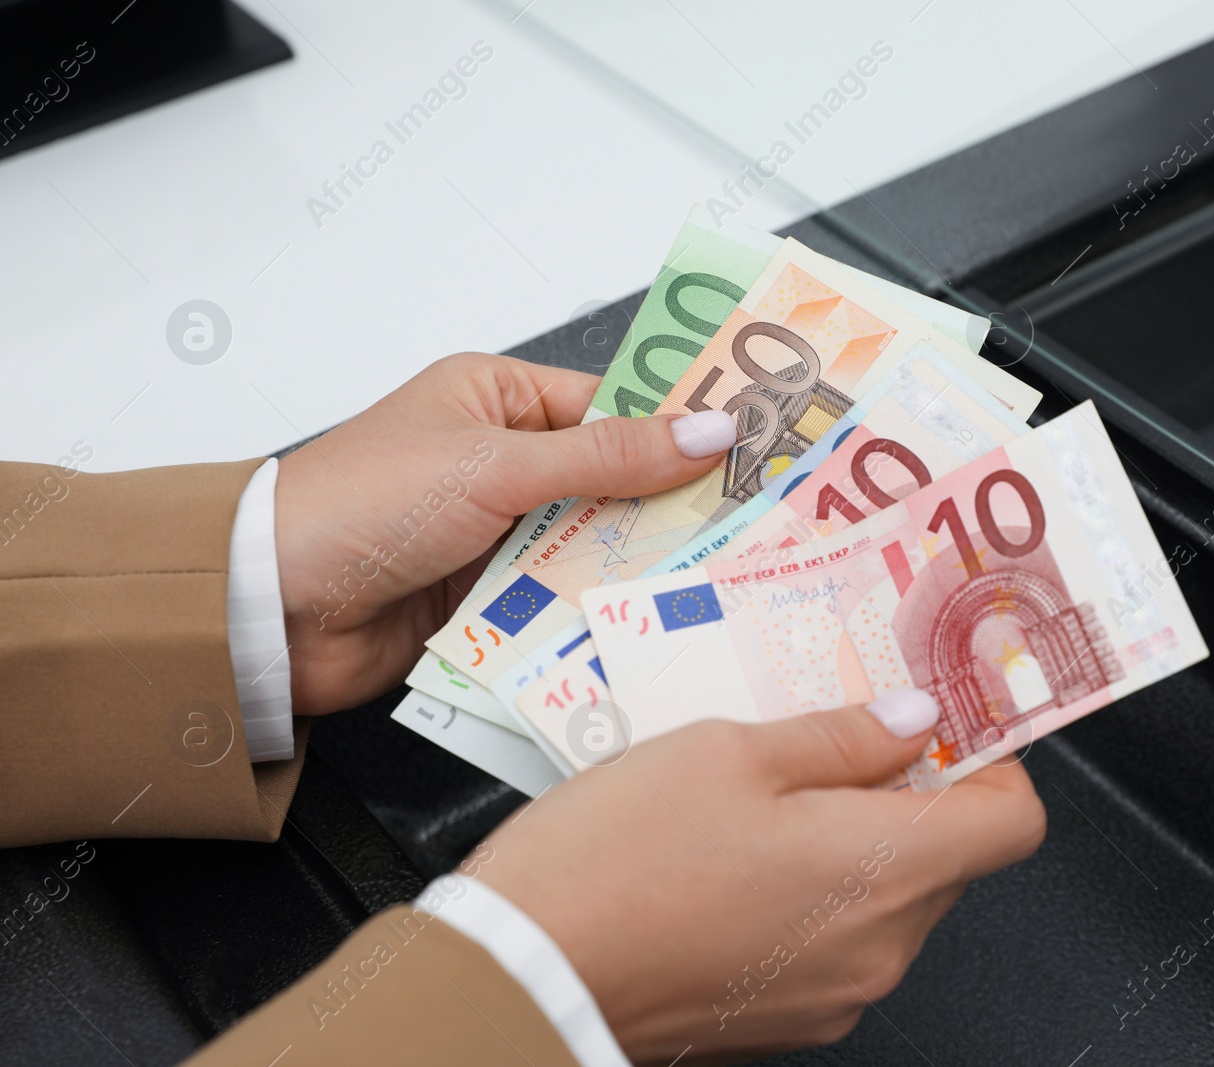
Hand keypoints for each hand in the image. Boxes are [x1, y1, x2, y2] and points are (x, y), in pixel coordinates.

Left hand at [274, 353, 736, 713]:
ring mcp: (494, 531)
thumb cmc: (360, 504)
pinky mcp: (486, 594)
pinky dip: (592, 606)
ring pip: (590, 543)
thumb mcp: (495, 465)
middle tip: (749, 523)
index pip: (610, 407)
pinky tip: (646, 616)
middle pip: (610, 480)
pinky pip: (559, 596)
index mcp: (494, 398)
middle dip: (666, 505)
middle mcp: (498, 460)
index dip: (676, 430)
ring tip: (713, 574)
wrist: (269, 608)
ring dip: (630, 562)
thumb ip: (607, 456)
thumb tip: (706, 431)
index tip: (748, 450)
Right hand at [473, 690, 1046, 1064]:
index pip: (1014, 822)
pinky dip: (819, 893)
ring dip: (860, 841)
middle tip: (846, 733)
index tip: (954, 720)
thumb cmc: (617, 858)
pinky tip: (744, 856)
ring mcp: (837, 993)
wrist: (526, 975)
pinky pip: (840, 940)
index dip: (994, 762)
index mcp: (883, 871)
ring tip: (774, 795)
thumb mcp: (729, 753)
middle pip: (952, 857)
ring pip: (892, 899)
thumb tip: (914, 721)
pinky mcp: (791, 1018)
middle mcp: (879, 948)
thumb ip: (842, 737)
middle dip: (914, 792)